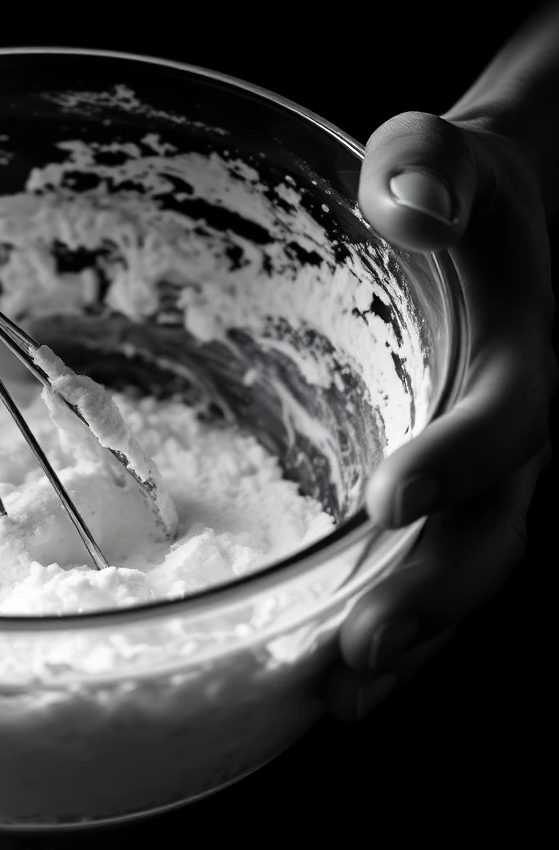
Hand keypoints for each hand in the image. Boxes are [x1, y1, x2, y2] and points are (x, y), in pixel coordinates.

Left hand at [325, 109, 556, 720]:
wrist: (474, 220)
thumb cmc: (445, 188)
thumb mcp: (434, 153)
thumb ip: (426, 164)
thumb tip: (414, 207)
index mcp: (514, 353)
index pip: (504, 420)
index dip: (459, 461)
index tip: (389, 502)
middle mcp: (506, 429)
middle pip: (490, 530)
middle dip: (432, 595)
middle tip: (360, 651)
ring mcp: (477, 473)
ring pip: (466, 570)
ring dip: (415, 637)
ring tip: (344, 695)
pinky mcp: (441, 492)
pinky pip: (429, 568)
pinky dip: (398, 624)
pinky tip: (334, 675)